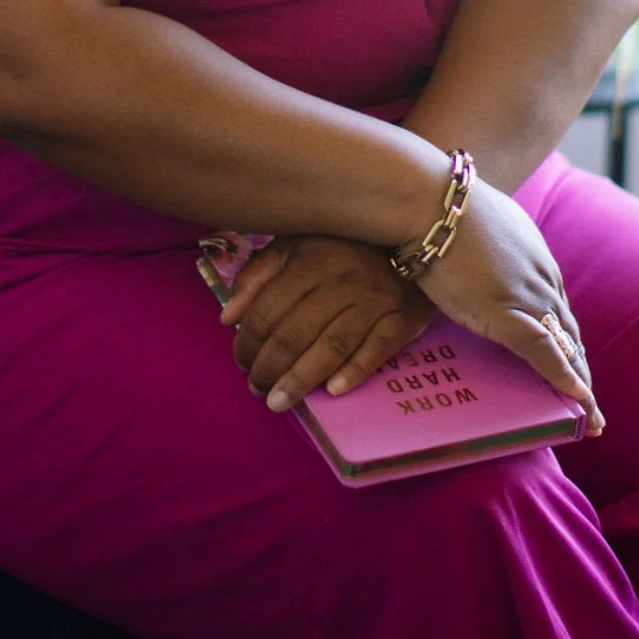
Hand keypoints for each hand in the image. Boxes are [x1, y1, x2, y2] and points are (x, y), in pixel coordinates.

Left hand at [218, 235, 433, 412]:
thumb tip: (228, 317)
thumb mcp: (293, 244)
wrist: (410, 236)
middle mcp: (339, 279)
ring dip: (301, 379)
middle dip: (269, 367)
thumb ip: (257, 274)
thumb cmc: (340, 246)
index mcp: (307, 259)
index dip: (248, 341)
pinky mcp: (403, 317)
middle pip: (295, 332)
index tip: (240, 361)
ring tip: (278, 402)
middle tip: (256, 388)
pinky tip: (333, 391)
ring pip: (331, 346)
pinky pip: (379, 348)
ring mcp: (373, 299)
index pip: (267, 309)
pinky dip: (355, 370)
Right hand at [417, 174, 603, 435]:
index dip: (563, 336)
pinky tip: (579, 403)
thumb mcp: (471, 223)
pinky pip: (546, 355)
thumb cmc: (437, 206)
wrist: (428, 200)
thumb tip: (460, 253)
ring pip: (565, 347)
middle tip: (587, 403)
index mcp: (532, 255)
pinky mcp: (508, 314)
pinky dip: (565, 381)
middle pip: (567, 330)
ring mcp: (528, 296)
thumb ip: (478, 244)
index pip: (555, 305)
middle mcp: (541, 277)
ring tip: (589, 417)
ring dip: (579, 384)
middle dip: (579, 367)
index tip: (568, 361)